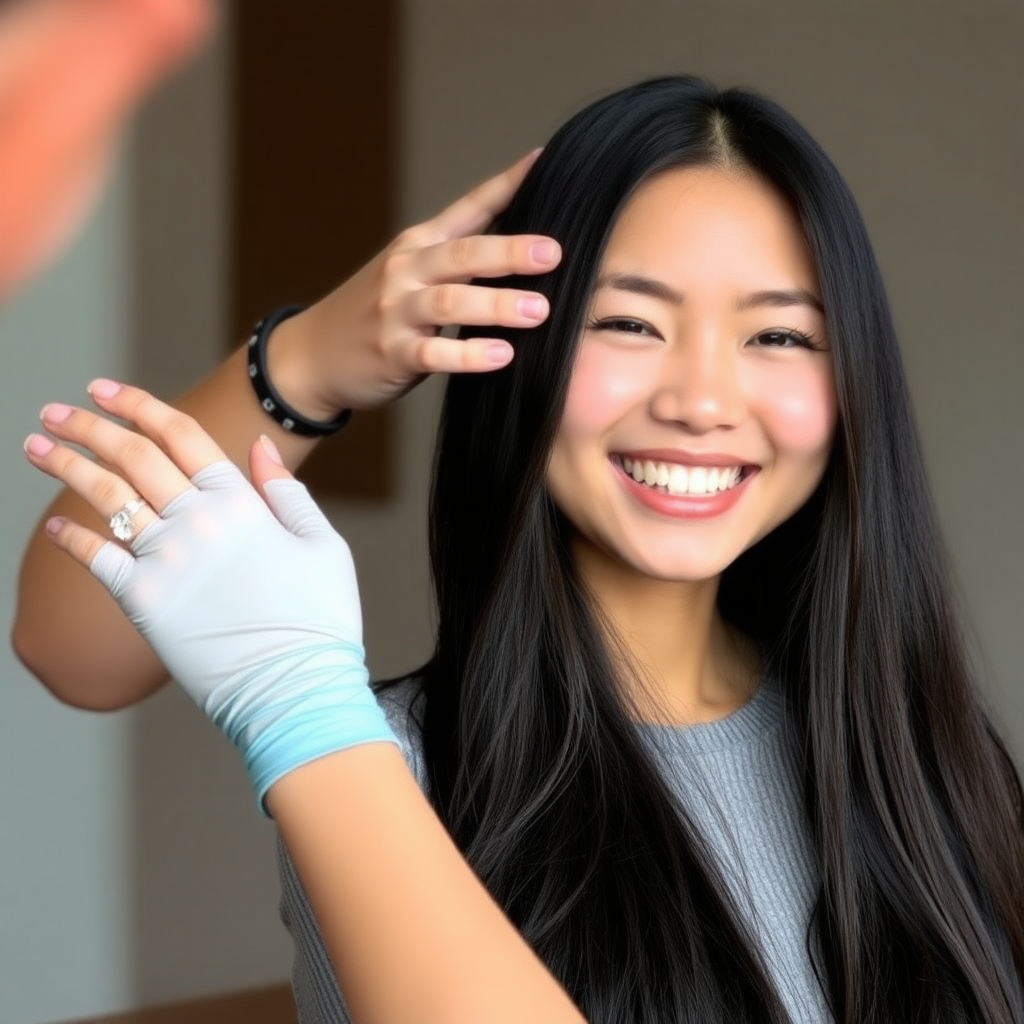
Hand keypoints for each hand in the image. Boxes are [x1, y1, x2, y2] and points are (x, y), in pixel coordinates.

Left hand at [23, 380, 396, 807]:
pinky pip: (96, 559)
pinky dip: (72, 538)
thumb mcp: (323, 544)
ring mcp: (166, 561)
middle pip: (133, 456)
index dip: (140, 405)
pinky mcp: (144, 602)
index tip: (106, 389)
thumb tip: (259, 447)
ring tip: (36, 445)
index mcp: (242, 502)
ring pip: (106, 496)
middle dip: (90, 426)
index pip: (180, 435)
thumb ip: (287, 492)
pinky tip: (53, 523)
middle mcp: (197, 522)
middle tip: (56, 410)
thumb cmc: (320, 619)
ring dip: (67, 464)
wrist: (297, 687)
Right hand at [272, 150, 562, 418]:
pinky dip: (469, 355)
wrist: (311, 356)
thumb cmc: (374, 315)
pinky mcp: (391, 353)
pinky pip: (433, 353)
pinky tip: (501, 356)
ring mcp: (395, 311)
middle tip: (554, 253)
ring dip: (498, 304)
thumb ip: (456, 261)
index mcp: (418, 245)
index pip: (469, 208)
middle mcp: (406, 270)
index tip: (544, 163)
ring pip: (451, 301)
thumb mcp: (408, 275)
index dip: (506, 185)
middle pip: (463, 253)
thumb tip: (522, 248)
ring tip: (540, 310)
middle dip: (510, 251)